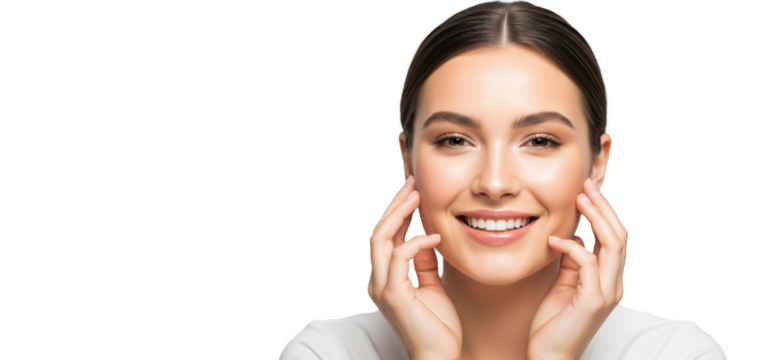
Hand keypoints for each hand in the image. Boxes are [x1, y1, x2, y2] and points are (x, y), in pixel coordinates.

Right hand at [365, 175, 462, 359]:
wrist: (439, 357)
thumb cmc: (438, 327)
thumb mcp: (432, 286)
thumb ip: (425, 263)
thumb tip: (425, 237)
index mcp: (384, 278)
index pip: (385, 237)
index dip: (397, 211)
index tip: (413, 190)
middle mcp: (377, 280)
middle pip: (377, 232)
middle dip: (394, 204)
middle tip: (411, 182)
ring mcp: (381, 288)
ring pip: (379, 239)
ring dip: (398, 214)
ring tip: (415, 195)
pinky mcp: (393, 295)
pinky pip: (399, 258)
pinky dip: (416, 242)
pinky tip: (434, 236)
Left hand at [527, 178, 629, 359]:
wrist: (550, 356)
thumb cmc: (553, 324)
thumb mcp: (564, 285)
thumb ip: (572, 263)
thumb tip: (574, 236)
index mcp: (610, 279)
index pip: (616, 238)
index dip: (605, 212)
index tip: (587, 190)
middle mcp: (615, 284)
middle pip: (621, 236)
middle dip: (605, 207)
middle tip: (586, 185)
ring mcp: (607, 293)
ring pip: (613, 245)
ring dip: (597, 217)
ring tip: (579, 198)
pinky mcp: (593, 302)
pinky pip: (588, 264)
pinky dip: (572, 247)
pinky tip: (554, 240)